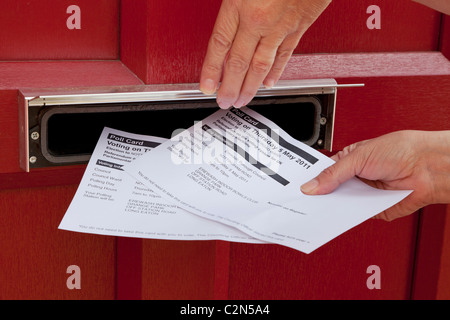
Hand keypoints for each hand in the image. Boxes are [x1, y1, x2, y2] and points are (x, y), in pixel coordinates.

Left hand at [199, 0, 331, 108]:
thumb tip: (223, 9)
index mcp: (241, 3)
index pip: (220, 44)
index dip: (212, 69)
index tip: (207, 86)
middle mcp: (260, 19)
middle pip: (240, 62)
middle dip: (231, 86)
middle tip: (225, 100)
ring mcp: (281, 25)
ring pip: (262, 64)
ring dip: (251, 85)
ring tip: (243, 98)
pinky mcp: (300, 25)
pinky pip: (286, 53)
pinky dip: (277, 70)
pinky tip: (269, 82)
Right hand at [301, 130, 449, 220]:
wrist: (427, 166)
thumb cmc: (401, 150)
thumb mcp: (358, 157)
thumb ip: (333, 174)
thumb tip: (311, 186)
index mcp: (348, 161)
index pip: (323, 172)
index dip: (310, 179)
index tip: (298, 186)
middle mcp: (354, 178)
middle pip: (330, 190)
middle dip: (319, 196)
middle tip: (305, 200)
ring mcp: (363, 194)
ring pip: (341, 204)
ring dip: (332, 207)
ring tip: (318, 209)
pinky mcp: (373, 210)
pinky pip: (355, 216)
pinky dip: (347, 217)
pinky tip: (338, 216)